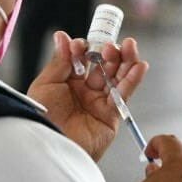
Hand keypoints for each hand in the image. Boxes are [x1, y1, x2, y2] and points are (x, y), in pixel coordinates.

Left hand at [27, 31, 148, 161]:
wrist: (50, 145)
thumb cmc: (42, 118)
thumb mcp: (46, 84)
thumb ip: (59, 60)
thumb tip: (63, 36)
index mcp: (67, 84)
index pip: (82, 60)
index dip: (85, 49)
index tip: (81, 45)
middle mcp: (84, 92)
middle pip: (103, 67)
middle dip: (109, 53)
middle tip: (111, 45)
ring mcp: (99, 103)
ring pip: (117, 77)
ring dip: (125, 61)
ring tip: (130, 46)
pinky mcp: (111, 116)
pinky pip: (124, 95)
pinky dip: (133, 80)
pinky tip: (139, 66)